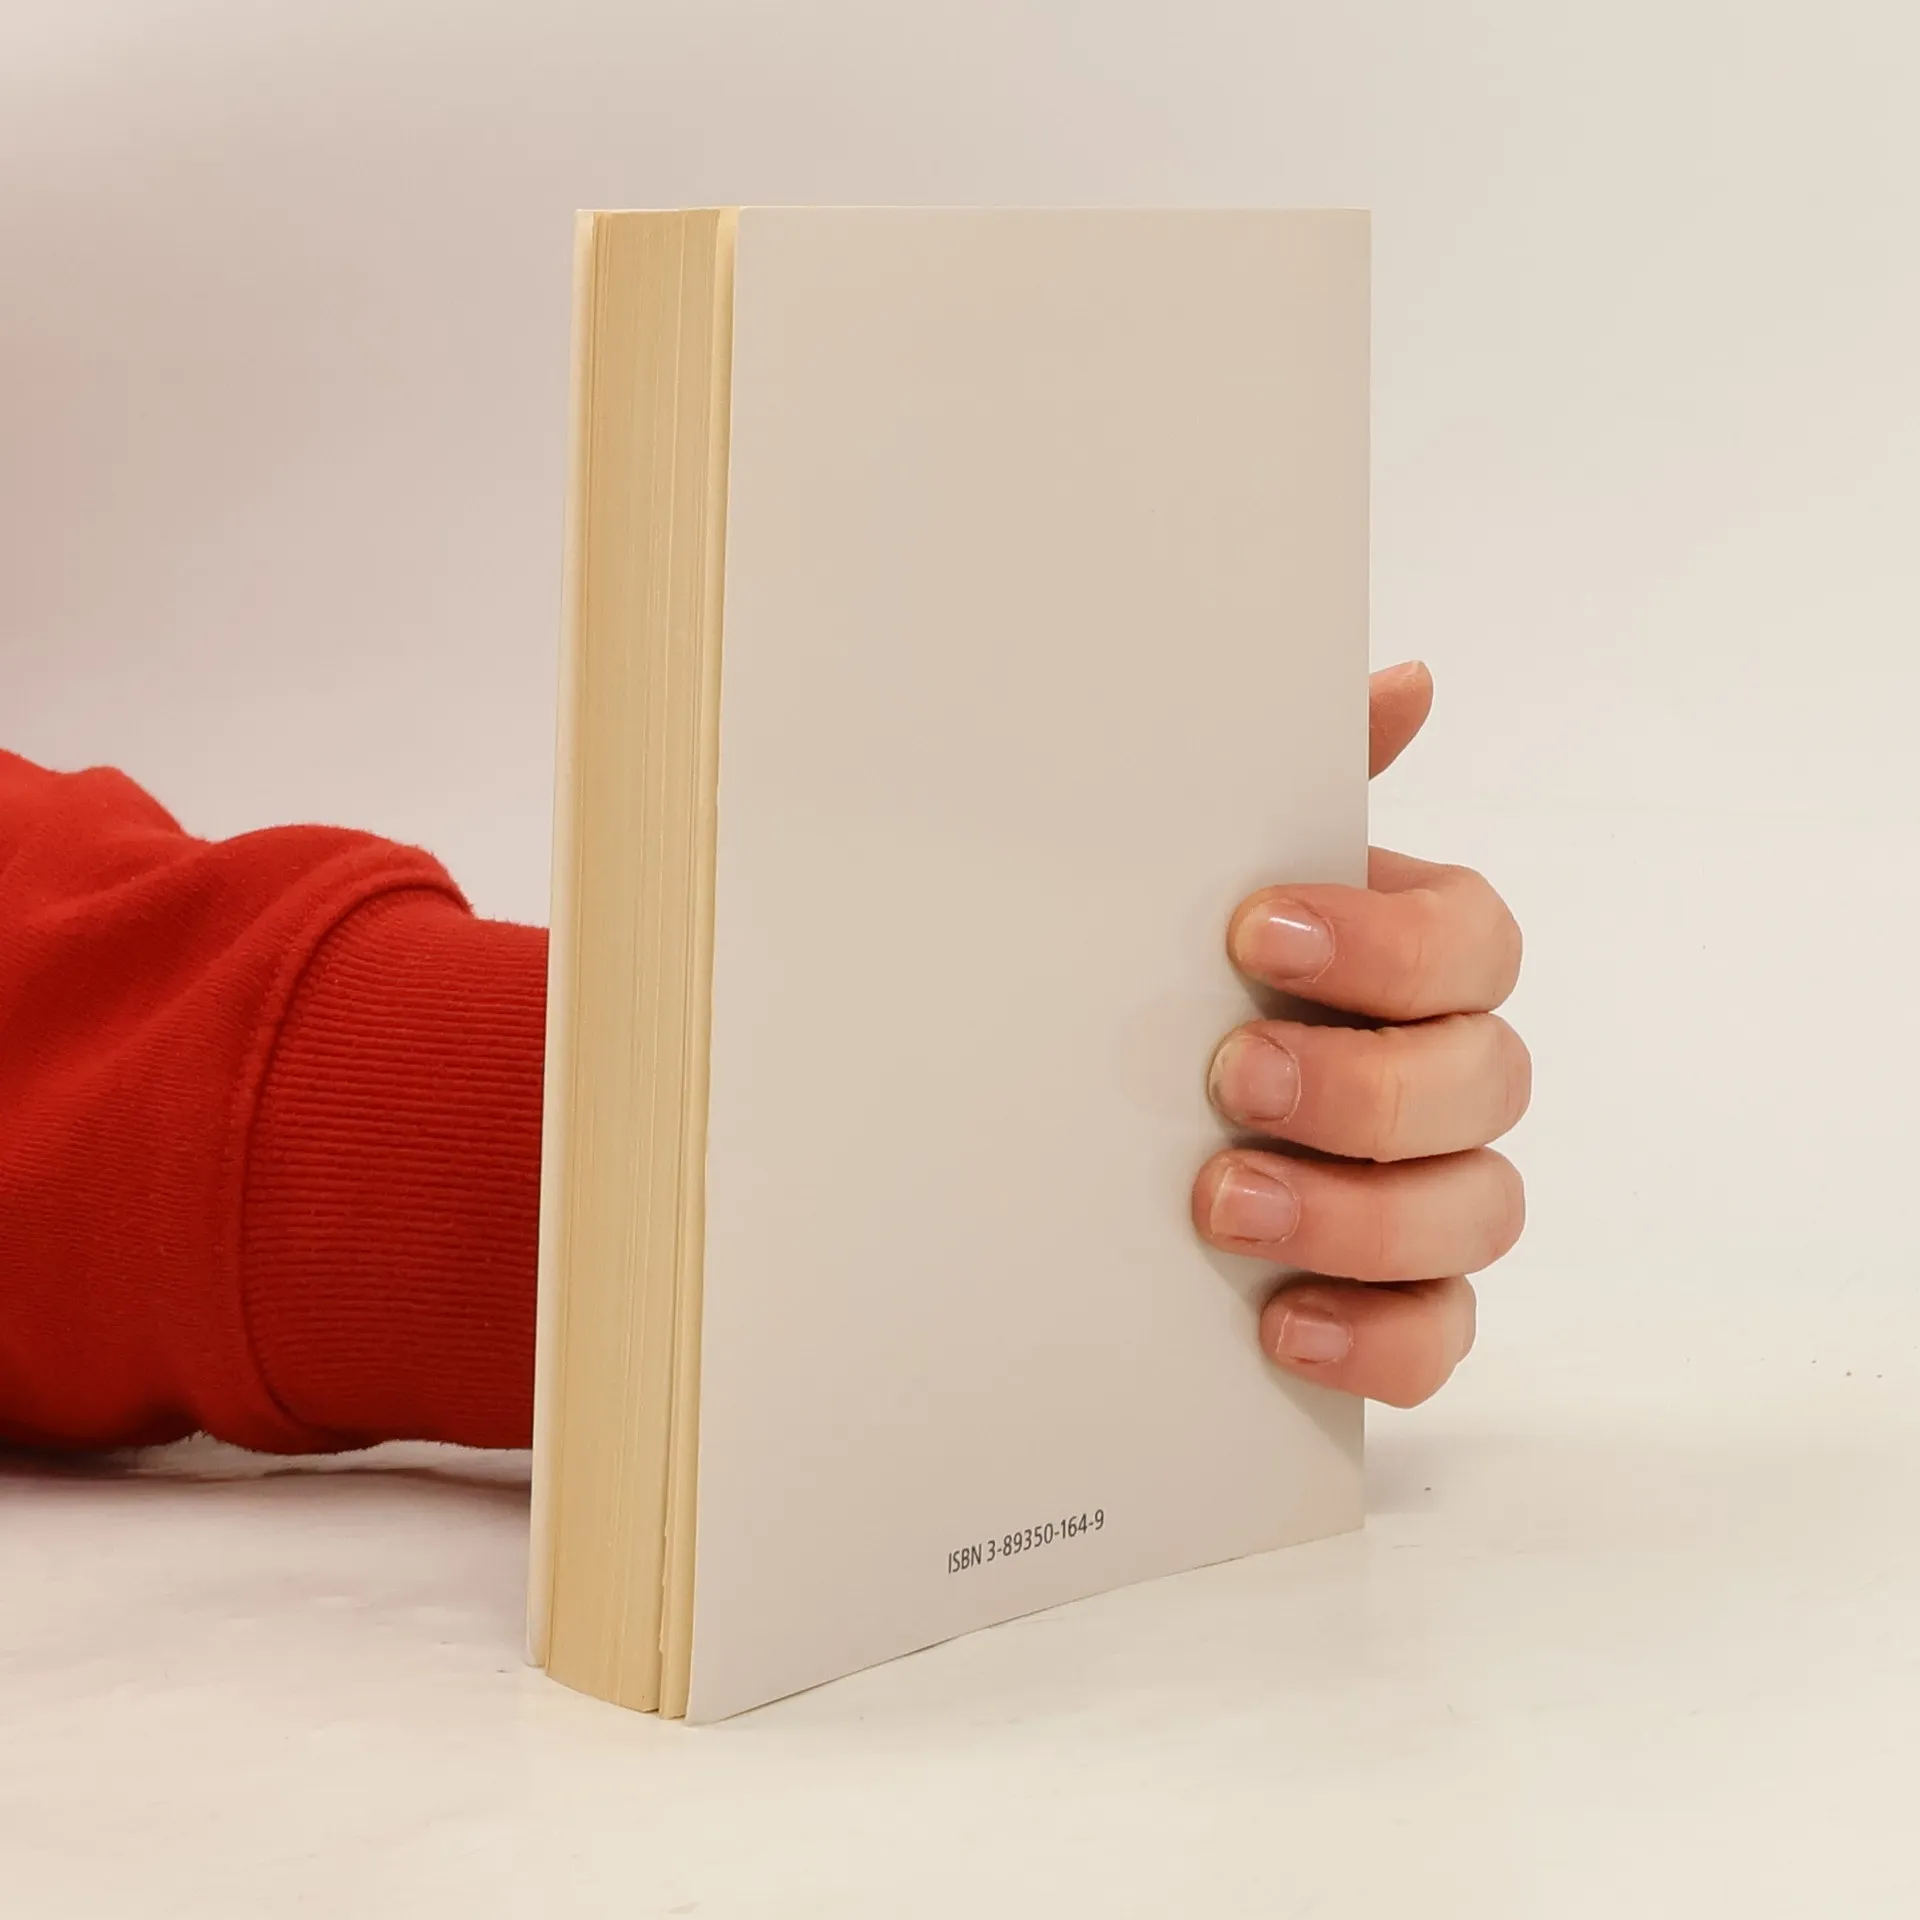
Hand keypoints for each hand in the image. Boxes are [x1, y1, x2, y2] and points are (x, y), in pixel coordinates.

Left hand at [1192, 661, 1527, 1407]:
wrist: (1127, 1111)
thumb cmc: (1202, 977)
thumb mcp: (1224, 875)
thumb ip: (1307, 782)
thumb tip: (1407, 681)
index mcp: (1424, 962)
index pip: (1473, 943)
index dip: (1384, 944)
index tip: (1254, 931)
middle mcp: (1453, 1076)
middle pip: (1487, 1083)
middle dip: (1363, 1087)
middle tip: (1231, 1077)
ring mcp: (1439, 1193)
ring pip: (1478, 1215)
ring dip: (1357, 1215)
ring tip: (1223, 1206)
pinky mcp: (1404, 1299)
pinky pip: (1440, 1338)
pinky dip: (1377, 1340)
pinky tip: (1280, 1325)